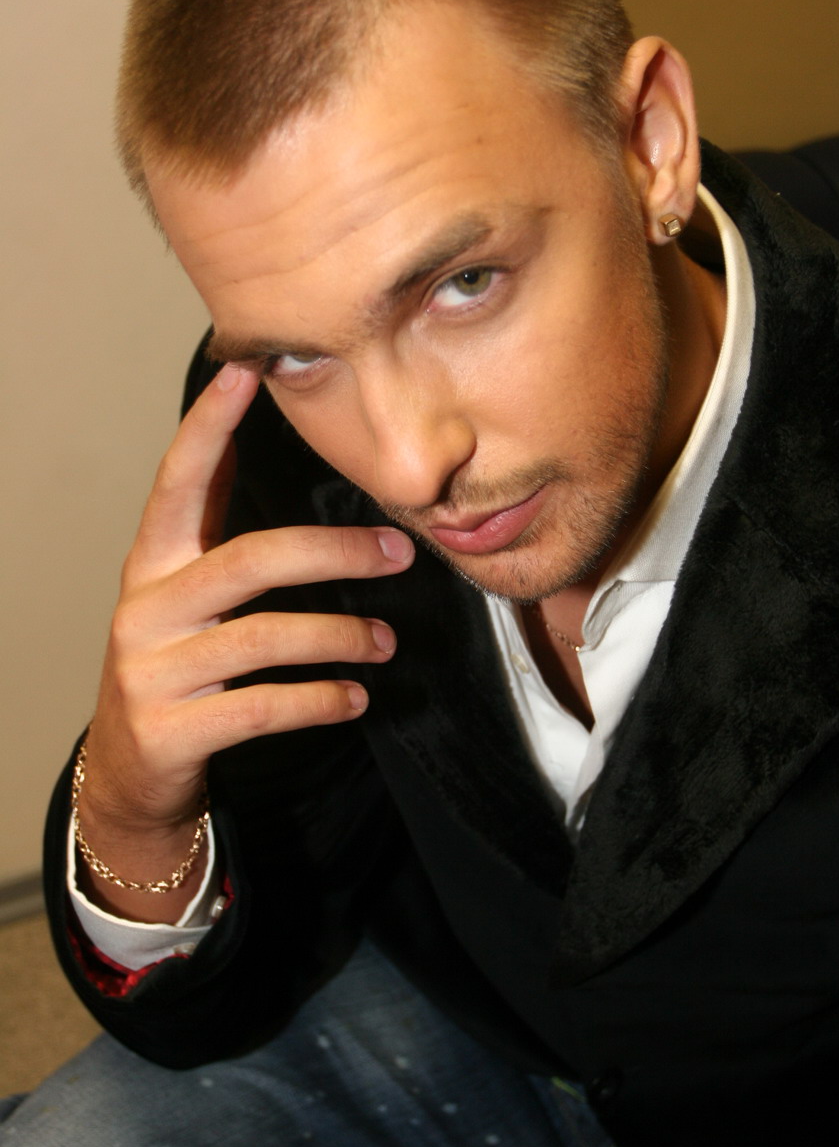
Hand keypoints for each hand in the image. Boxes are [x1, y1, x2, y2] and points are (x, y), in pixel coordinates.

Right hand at [77, 362, 412, 912]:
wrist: (130, 772)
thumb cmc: (175, 668)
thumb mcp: (185, 596)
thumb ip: (216, 532)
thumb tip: (255, 445)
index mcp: (152, 566)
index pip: (177, 483)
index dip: (207, 428)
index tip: (244, 373)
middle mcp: (144, 609)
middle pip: (248, 561)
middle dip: (333, 552)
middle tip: (399, 552)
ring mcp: (152, 672)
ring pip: (263, 637)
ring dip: (339, 637)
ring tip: (387, 642)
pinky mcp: (170, 731)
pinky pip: (260, 707)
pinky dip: (318, 700)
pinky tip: (354, 697)